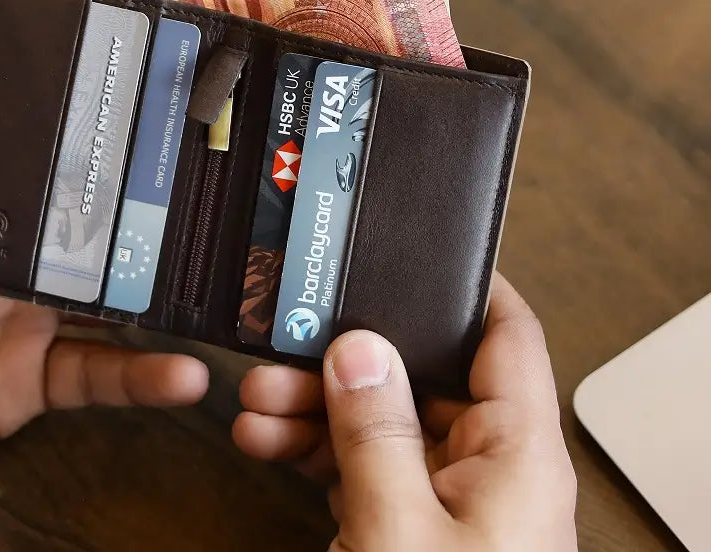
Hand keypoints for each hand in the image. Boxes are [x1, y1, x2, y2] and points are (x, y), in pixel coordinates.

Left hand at [0, 57, 208, 515]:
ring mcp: (20, 317)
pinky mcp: (28, 381)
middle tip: (210, 186)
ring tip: (214, 277)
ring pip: (107, 296)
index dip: (82, 129)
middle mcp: (1, 253)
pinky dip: (143, 376)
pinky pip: (97, 375)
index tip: (143, 101)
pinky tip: (184, 373)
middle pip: (86, 222)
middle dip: (143, 206)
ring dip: (157, 290)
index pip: (32, 155)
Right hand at [233, 276, 576, 550]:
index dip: (465, 284)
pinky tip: (268, 439)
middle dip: (347, 357)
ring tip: (257, 402)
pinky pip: (362, 462)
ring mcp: (445, 496)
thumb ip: (378, 430)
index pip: (506, 335)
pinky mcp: (408, 524)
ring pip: (380, 418)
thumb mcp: (398, 529)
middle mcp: (486, 465)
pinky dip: (314, 448)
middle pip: (421, 374)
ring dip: (315, 405)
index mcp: (516, 454)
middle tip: (285, 346)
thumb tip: (362, 348)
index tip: (407, 250)